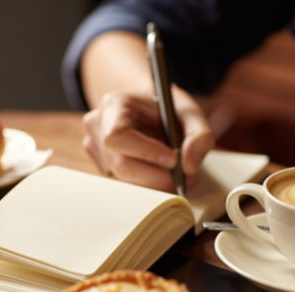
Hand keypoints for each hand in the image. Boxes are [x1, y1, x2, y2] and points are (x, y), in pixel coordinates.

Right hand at [82, 89, 213, 191]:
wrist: (148, 111)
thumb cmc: (166, 109)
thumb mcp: (189, 112)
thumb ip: (199, 135)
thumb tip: (189, 167)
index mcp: (113, 105)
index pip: (119, 136)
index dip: (146, 152)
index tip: (173, 160)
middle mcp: (97, 127)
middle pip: (121, 165)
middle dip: (157, 178)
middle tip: (185, 178)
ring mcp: (96, 150)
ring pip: (123, 180)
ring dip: (154, 183)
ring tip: (177, 175)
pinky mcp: (102, 167)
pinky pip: (124, 184)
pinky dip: (146, 184)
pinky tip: (159, 173)